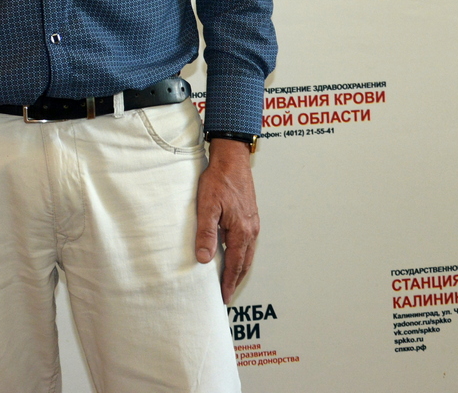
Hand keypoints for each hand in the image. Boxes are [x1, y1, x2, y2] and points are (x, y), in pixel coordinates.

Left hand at [193, 140, 258, 303]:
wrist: (232, 159)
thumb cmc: (219, 179)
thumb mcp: (207, 206)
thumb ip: (206, 233)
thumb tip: (205, 259)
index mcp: (241, 231)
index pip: (235, 265)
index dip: (229, 283)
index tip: (224, 297)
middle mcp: (251, 230)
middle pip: (244, 263)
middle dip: (236, 280)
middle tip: (227, 294)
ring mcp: (252, 223)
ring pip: (247, 253)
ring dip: (239, 268)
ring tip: (230, 279)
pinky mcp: (250, 216)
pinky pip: (248, 242)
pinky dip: (241, 254)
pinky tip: (233, 254)